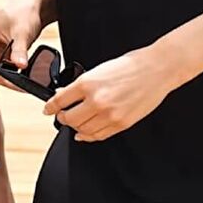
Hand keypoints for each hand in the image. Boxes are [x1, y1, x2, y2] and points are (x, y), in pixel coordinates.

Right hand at [0, 1, 43, 90]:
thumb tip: (20, 65)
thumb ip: (20, 50)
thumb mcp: (23, 32)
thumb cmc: (23, 14)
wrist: (30, 10)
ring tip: (17, 81)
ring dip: (0, 78)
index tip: (10, 79)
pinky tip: (16, 76)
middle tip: (14, 83)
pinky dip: (4, 76)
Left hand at [42, 36, 192, 141]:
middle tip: (62, 115)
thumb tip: (64, 96)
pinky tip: (85, 132)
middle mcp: (96, 101)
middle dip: (63, 118)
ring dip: (76, 127)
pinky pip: (98, 135)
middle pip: (69, 119)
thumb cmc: (129, 66)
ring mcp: (109, 115)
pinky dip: (89, 136)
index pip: (59, 101)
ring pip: (82, 130)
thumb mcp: (98, 70)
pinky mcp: (121, 124)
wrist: (155, 70)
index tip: (48, 109)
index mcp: (87, 83)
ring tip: (76, 121)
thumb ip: (80, 86)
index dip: (50, 107)